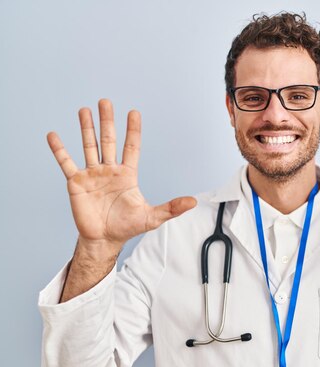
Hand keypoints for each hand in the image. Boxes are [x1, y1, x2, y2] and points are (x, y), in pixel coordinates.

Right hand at [47, 99, 196, 250]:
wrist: (104, 239)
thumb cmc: (127, 227)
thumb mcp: (152, 217)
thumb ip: (171, 208)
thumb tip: (193, 201)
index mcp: (127, 174)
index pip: (131, 147)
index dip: (133, 130)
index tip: (134, 113)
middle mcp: (109, 170)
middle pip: (108, 141)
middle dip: (107, 121)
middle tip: (105, 101)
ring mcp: (92, 175)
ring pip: (89, 146)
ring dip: (86, 128)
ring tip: (84, 110)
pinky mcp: (76, 183)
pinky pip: (66, 163)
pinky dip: (59, 150)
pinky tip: (53, 135)